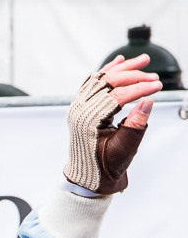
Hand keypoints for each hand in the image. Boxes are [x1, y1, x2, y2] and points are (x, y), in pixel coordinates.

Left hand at [64, 55, 161, 194]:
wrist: (89, 177)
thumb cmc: (105, 166)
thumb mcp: (124, 149)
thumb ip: (135, 126)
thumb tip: (147, 101)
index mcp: (88, 120)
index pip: (116, 95)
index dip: (140, 88)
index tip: (158, 86)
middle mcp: (80, 110)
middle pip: (107, 82)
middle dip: (133, 75)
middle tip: (154, 76)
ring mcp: (79, 107)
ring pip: (101, 79)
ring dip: (123, 69)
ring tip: (143, 60)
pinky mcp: (82, 107)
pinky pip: (93, 83)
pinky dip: (107, 72)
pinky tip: (119, 62)